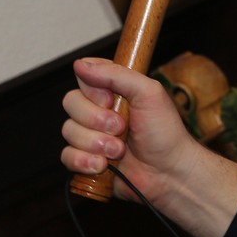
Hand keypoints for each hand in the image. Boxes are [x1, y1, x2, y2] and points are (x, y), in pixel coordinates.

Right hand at [62, 58, 196, 199]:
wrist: (169, 172)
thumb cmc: (165, 133)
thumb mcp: (149, 93)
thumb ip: (117, 75)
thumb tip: (81, 64)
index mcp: (113, 90)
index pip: (84, 77)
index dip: (94, 91)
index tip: (112, 100)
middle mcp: (99, 110)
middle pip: (71, 102)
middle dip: (96, 119)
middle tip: (121, 128)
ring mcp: (92, 135)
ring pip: (69, 130)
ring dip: (95, 143)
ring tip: (119, 151)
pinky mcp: (87, 158)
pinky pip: (67, 155)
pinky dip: (84, 161)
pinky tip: (103, 165)